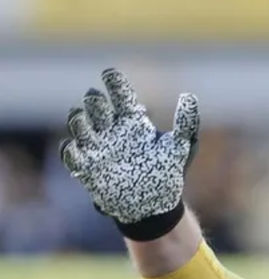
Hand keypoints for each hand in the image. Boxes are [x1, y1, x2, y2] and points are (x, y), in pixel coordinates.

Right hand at [60, 69, 198, 239]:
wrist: (155, 206)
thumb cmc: (167, 174)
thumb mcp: (180, 147)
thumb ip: (186, 123)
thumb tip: (189, 97)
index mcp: (133, 122)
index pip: (120, 96)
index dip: (113, 83)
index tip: (108, 72)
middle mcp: (112, 131)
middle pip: (97, 108)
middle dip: (94, 101)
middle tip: (97, 99)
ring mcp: (98, 148)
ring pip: (79, 126)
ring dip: (77, 120)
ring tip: (80, 116)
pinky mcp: (88, 168)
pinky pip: (72, 156)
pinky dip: (69, 150)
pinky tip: (74, 146)